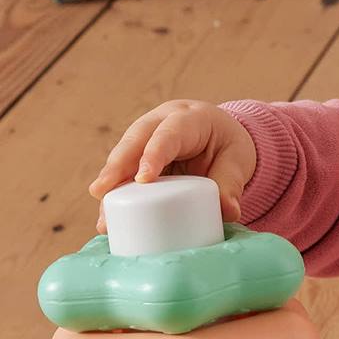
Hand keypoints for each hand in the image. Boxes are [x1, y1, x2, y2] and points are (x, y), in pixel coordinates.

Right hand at [89, 100, 257, 229]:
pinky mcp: (137, 157)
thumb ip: (231, 183)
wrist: (220, 135)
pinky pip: (124, 174)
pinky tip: (109, 220)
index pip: (168, 133)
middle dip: (116, 167)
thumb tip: (227, 212)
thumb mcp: (237, 159)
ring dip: (110, 187)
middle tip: (101, 191)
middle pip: (134, 141)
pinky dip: (117, 197)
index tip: (143, 179)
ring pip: (123, 158)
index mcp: (189, 118)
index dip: (153, 153)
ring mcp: (145, 138)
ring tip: (104, 218)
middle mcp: (160, 123)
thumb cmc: (227, 145)